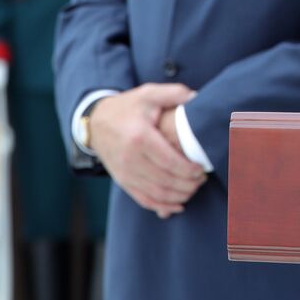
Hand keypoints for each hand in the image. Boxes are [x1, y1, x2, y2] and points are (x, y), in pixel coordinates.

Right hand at [90, 84, 206, 217]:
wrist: (96, 121)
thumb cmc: (128, 107)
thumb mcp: (149, 94)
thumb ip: (174, 94)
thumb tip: (197, 98)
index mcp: (139, 137)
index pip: (169, 162)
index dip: (189, 169)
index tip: (203, 168)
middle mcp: (130, 159)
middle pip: (164, 181)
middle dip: (188, 184)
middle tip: (203, 179)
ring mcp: (124, 173)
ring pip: (156, 193)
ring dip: (179, 196)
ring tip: (195, 189)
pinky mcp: (122, 181)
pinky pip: (143, 199)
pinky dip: (162, 206)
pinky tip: (178, 205)